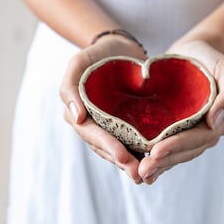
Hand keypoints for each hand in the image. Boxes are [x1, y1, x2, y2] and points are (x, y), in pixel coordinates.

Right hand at [60, 35, 146, 183]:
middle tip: (139, 174)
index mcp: (80, 113)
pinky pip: (131, 139)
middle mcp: (94, 122)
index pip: (92, 134)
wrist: (119, 48)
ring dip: (130, 163)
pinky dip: (139, 152)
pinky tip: (152, 162)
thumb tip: (76, 119)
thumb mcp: (79, 63)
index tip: (124, 156)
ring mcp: (110, 124)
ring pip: (118, 148)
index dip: (107, 146)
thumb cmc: (97, 54)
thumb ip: (71, 88)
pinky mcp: (126, 122)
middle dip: (121, 161)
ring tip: (146, 175)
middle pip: (105, 147)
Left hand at [138, 40, 223, 183]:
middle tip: (143, 170)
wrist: (194, 53)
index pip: (200, 138)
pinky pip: (171, 147)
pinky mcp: (179, 129)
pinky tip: (143, 169)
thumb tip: (217, 120)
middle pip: (187, 150)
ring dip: (160, 165)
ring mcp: (193, 131)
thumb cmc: (210, 59)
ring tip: (140, 173)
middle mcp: (208, 130)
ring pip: (178, 154)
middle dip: (165, 161)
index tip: (157, 150)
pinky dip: (159, 159)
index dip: (179, 145)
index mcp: (222, 120)